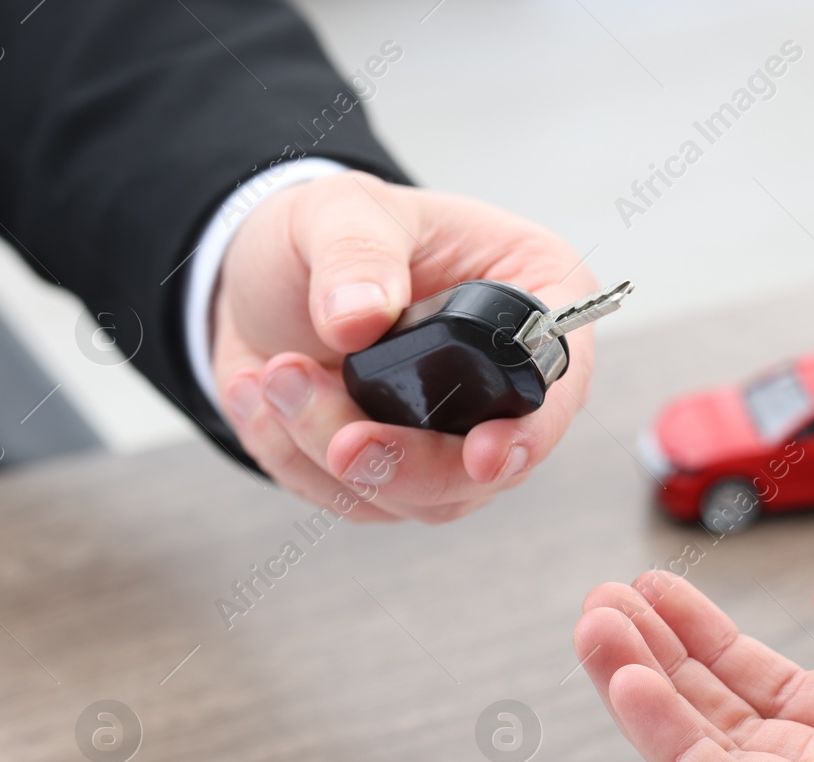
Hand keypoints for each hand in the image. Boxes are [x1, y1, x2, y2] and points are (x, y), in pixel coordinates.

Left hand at [211, 171, 597, 522]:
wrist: (264, 278)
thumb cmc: (331, 232)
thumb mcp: (342, 209)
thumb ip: (356, 253)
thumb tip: (360, 318)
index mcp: (533, 301)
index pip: (556, 387)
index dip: (529, 433)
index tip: (481, 455)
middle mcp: (507, 384)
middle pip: (490, 469)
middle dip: (406, 463)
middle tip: (341, 439)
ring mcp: (455, 438)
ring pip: (420, 497)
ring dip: (331, 450)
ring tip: (274, 375)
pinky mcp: (397, 474)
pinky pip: (355, 501)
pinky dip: (294, 456)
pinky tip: (257, 392)